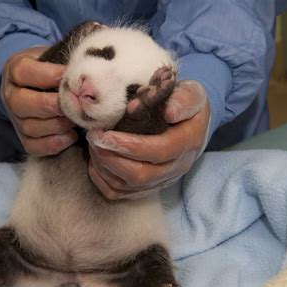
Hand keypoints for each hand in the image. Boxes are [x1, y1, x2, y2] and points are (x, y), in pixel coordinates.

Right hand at [0, 46, 76, 156]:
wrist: (32, 86)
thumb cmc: (48, 68)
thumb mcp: (50, 56)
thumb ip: (62, 61)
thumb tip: (85, 70)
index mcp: (15, 71)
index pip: (26, 72)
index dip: (50, 75)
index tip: (72, 77)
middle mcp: (11, 97)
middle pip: (24, 104)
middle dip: (53, 105)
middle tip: (75, 104)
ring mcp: (16, 120)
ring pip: (31, 127)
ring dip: (57, 125)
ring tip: (76, 120)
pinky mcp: (23, 139)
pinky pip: (34, 147)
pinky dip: (54, 144)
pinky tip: (71, 136)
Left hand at [87, 80, 209, 199]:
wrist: (191, 124)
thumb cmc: (184, 105)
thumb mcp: (192, 93)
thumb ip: (183, 99)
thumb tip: (169, 112)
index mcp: (187, 143)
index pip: (159, 151)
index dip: (130, 146)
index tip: (106, 134)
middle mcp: (175, 168)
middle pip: (139, 175)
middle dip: (110, 157)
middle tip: (93, 137)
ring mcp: (161, 181)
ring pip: (126, 186)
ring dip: (103, 166)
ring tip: (93, 144)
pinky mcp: (147, 187)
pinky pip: (119, 193)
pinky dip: (101, 179)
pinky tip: (95, 160)